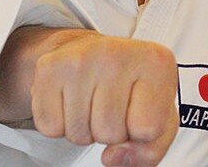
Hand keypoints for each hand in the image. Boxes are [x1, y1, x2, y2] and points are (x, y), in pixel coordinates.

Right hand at [31, 29, 178, 166]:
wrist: (90, 51)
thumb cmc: (129, 86)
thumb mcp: (157, 118)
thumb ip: (150, 149)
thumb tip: (112, 157)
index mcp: (156, 61)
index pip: (148, 129)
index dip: (139, 131)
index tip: (137, 107)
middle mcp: (117, 53)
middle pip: (110, 133)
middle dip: (110, 132)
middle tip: (109, 104)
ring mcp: (80, 58)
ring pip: (78, 134)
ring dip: (84, 129)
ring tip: (90, 100)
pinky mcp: (49, 67)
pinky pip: (50, 126)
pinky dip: (58, 123)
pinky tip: (69, 99)